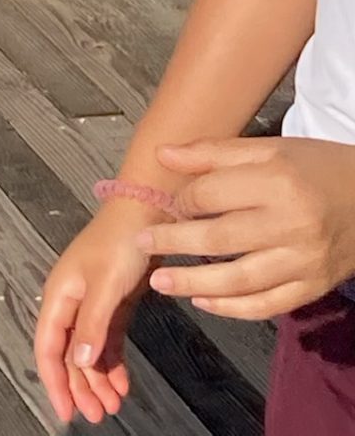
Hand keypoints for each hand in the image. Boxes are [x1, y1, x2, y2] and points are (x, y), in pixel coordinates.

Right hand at [35, 202, 157, 424]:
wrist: (146, 213)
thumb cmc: (119, 242)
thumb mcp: (105, 286)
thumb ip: (91, 325)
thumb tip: (78, 362)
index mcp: (60, 294)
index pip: (48, 346)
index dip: (54, 381)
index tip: (66, 412)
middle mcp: (71, 301)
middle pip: (68, 353)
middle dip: (80, 387)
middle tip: (98, 416)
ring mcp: (92, 302)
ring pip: (88, 351)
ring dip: (98, 379)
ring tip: (114, 404)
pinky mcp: (112, 302)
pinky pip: (106, 340)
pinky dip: (112, 362)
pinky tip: (123, 382)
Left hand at [138, 137, 354, 318]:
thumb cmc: (315, 168)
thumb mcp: (270, 149)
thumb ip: (215, 153)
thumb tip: (163, 155)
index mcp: (276, 181)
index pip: (213, 195)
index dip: (183, 200)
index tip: (166, 203)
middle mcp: (290, 224)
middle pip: (219, 239)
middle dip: (173, 242)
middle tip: (141, 244)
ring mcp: (303, 261)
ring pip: (239, 280)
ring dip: (194, 284)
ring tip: (159, 282)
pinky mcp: (313, 287)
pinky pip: (267, 305)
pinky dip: (232, 308)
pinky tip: (204, 302)